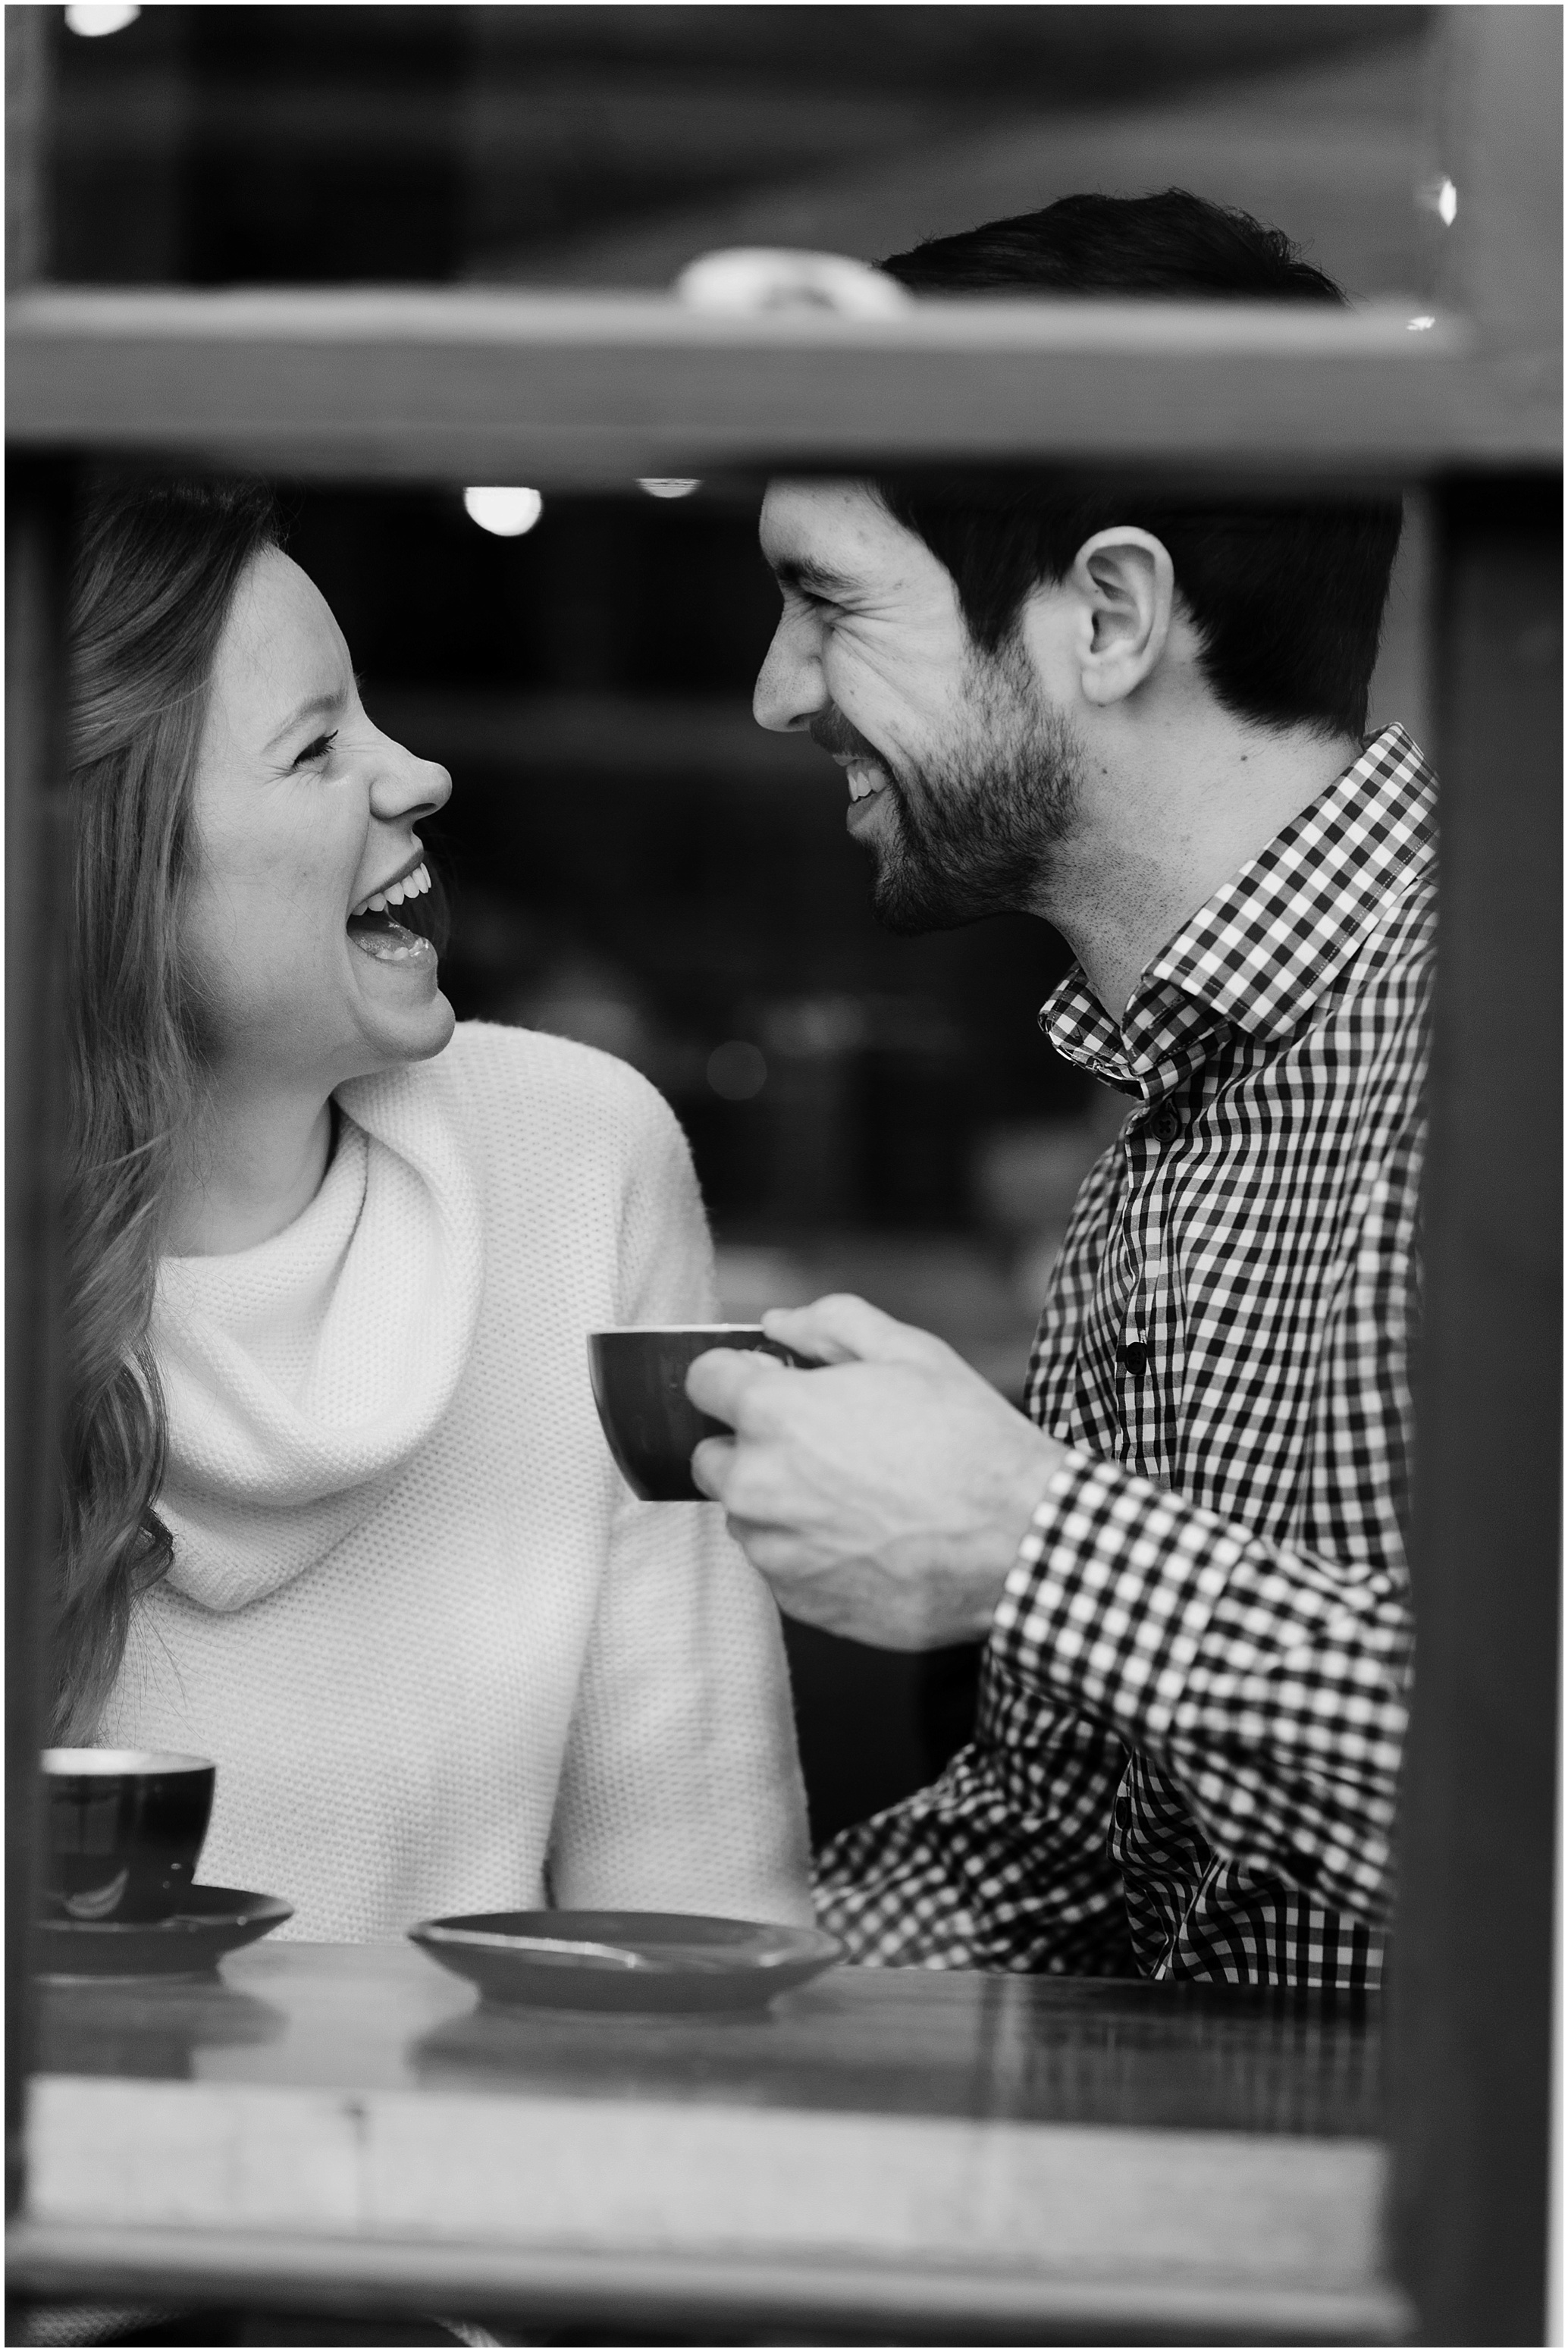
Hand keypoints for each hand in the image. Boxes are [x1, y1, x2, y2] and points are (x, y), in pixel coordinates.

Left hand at [687, 1294, 1064, 1650]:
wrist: (1020, 1543)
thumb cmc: (969, 1443)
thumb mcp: (910, 1352)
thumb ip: (829, 1323)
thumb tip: (778, 1324)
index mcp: (774, 1414)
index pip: (703, 1381)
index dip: (740, 1374)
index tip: (774, 1383)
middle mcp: (756, 1486)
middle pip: (713, 1455)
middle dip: (755, 1445)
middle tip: (826, 1445)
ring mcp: (774, 1551)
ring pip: (746, 1515)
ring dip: (780, 1503)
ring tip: (858, 1497)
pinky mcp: (798, 1600)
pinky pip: (780, 1564)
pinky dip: (809, 1550)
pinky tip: (868, 1538)